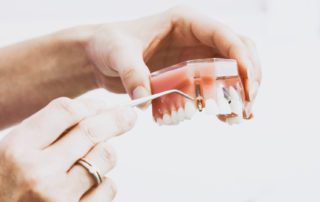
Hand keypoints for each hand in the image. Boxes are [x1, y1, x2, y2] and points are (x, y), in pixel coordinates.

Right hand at [0, 97, 136, 201]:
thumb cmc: (7, 187)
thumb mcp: (14, 152)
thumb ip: (47, 132)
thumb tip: (94, 113)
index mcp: (19, 149)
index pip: (66, 111)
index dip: (90, 105)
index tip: (102, 106)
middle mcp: (39, 172)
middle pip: (92, 131)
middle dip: (116, 118)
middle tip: (128, 116)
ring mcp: (59, 197)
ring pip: (106, 157)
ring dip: (105, 154)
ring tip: (92, 160)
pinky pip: (109, 187)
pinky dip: (104, 182)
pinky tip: (88, 186)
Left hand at [85, 6, 260, 105]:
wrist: (100, 56)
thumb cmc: (109, 45)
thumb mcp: (118, 54)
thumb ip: (132, 74)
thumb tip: (144, 99)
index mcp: (186, 23)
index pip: (224, 36)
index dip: (241, 58)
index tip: (247, 85)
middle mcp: (196, 38)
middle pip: (238, 51)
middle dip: (248, 76)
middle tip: (247, 104)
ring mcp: (194, 56)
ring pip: (231, 70)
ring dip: (240, 92)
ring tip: (241, 115)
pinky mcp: (189, 75)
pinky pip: (215, 85)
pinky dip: (224, 100)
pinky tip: (226, 117)